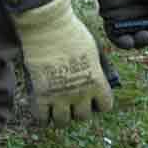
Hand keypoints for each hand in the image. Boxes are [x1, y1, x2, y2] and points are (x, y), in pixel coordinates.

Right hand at [11, 0, 112, 122]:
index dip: (99, 102)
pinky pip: (42, 118)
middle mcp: (81, 93)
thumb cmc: (72, 32)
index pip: (105, 106)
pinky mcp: (41, 95)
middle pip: (83, 116)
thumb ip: (100, 69)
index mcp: (97, 82)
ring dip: (61, 115)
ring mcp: (60, 96)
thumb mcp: (95, 50)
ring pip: (63, 122)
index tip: (92, 97)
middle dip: (78, 109)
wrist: (48, 25)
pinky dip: (42, 116)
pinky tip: (42, 107)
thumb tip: (106, 80)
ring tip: (56, 105)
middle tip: (71, 99)